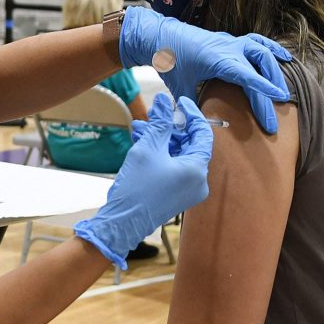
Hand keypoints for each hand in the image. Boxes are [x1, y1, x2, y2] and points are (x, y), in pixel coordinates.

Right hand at [74, 93, 212, 269]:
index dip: (191, 114)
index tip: (178, 101)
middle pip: (189, 144)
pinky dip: (160, 154)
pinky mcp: (176, 195)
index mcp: (197, 169)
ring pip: (178, 155)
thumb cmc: (136, 187)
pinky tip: (141, 143)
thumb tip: (163, 101)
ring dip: (160, 140)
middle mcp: (198, 181)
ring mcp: (187, 190)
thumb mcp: (148, 148)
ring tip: (139, 129)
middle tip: (153, 115)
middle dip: (169, 128)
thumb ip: (160, 122)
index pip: (202, 134)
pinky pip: (173, 167)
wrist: (122, 223)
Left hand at [118, 6, 290, 133]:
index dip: (263, 87)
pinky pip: (258, 42)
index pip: (246, 74)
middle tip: (272, 121)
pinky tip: (285, 58)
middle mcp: (229, 47)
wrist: (161, 35)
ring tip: (284, 94)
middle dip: (270, 92)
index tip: (279, 98)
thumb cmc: (169, 60)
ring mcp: (232, 41)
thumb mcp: (178, 86)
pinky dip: (273, 49)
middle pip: (259, 66)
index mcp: (217, 58)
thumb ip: (190, 107)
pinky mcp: (231, 40)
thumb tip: (198, 127)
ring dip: (275, 72)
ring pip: (262, 52)